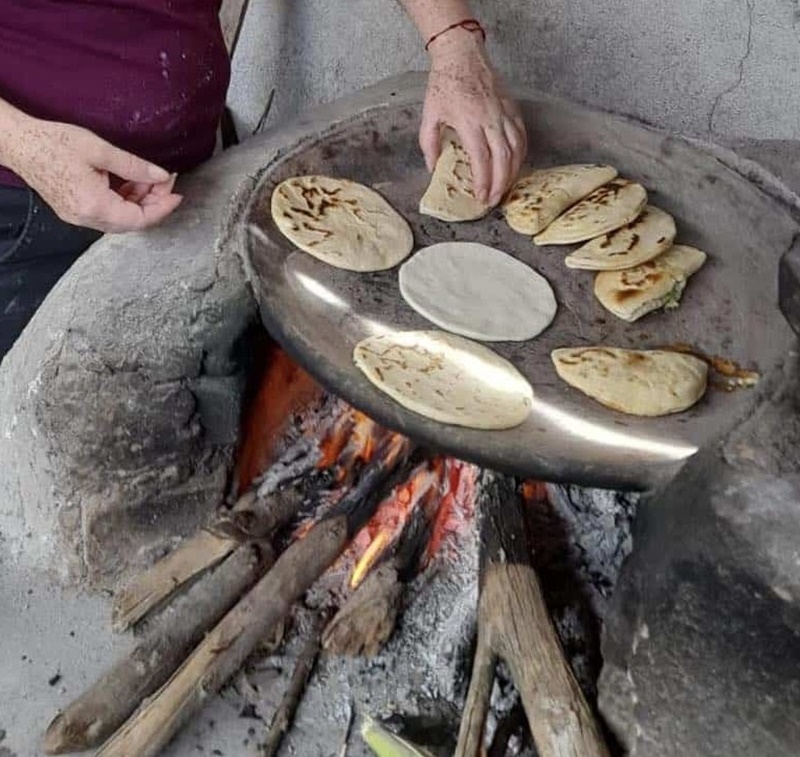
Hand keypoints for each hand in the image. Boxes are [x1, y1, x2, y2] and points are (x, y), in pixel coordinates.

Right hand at [8, 118, 181, 232]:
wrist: (19, 143)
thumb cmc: (54, 142)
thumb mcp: (99, 150)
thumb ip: (134, 166)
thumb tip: (162, 175)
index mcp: (94, 206)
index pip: (139, 219)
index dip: (162, 208)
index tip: (177, 194)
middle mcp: (87, 218)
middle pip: (133, 221)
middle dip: (154, 203)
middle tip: (166, 181)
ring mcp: (79, 217)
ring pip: (122, 218)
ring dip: (140, 201)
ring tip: (151, 179)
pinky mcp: (76, 211)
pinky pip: (109, 213)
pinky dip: (125, 201)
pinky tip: (132, 183)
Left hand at [420, 33, 526, 205]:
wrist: (462, 55)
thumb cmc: (444, 84)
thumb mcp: (429, 116)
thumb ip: (429, 144)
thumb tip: (433, 168)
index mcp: (469, 122)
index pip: (481, 159)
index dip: (483, 181)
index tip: (481, 197)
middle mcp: (491, 119)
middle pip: (503, 158)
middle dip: (500, 184)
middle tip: (493, 201)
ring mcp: (504, 113)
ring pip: (516, 149)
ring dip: (513, 172)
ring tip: (504, 188)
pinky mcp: (512, 108)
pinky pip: (522, 135)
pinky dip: (521, 153)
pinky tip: (516, 165)